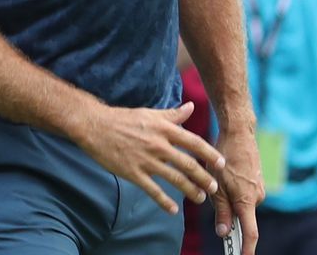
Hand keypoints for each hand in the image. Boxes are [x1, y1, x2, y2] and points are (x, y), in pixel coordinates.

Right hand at [74, 101, 224, 215]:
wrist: (96, 126)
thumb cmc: (124, 119)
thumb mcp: (150, 114)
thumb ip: (173, 115)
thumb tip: (191, 107)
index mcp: (164, 129)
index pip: (193, 142)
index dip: (209, 154)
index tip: (221, 164)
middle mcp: (158, 145)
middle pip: (188, 164)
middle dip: (204, 177)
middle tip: (214, 188)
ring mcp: (146, 160)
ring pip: (174, 178)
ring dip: (190, 190)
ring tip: (199, 198)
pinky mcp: (133, 172)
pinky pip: (153, 190)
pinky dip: (164, 201)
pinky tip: (173, 210)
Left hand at [211, 128, 263, 254]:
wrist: (239, 133)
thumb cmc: (224, 157)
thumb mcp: (216, 185)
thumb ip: (221, 210)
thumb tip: (224, 233)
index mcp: (247, 200)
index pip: (250, 233)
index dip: (247, 249)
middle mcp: (257, 197)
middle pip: (242, 218)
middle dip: (227, 214)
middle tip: (214, 191)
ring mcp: (260, 189)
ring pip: (241, 205)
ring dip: (229, 199)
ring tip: (220, 177)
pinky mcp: (258, 183)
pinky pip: (244, 195)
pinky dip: (234, 192)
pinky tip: (226, 174)